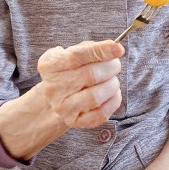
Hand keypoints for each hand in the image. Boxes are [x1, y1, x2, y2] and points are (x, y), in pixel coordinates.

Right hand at [0, 39, 124, 160]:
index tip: (118, 48)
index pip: (76, 56)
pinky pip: (101, 113)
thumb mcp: (73, 53)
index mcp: (49, 65)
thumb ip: (91, 48)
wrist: (57, 97)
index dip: (100, 51)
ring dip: (112, 85)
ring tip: (112, 80)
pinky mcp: (75, 121)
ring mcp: (63, 107)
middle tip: (115, 65)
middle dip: (110, 67)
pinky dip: (113, 101)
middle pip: (90, 75)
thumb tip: (115, 49)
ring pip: (96, 96)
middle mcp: (52, 88)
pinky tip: (112, 93)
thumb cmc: (70, 70)